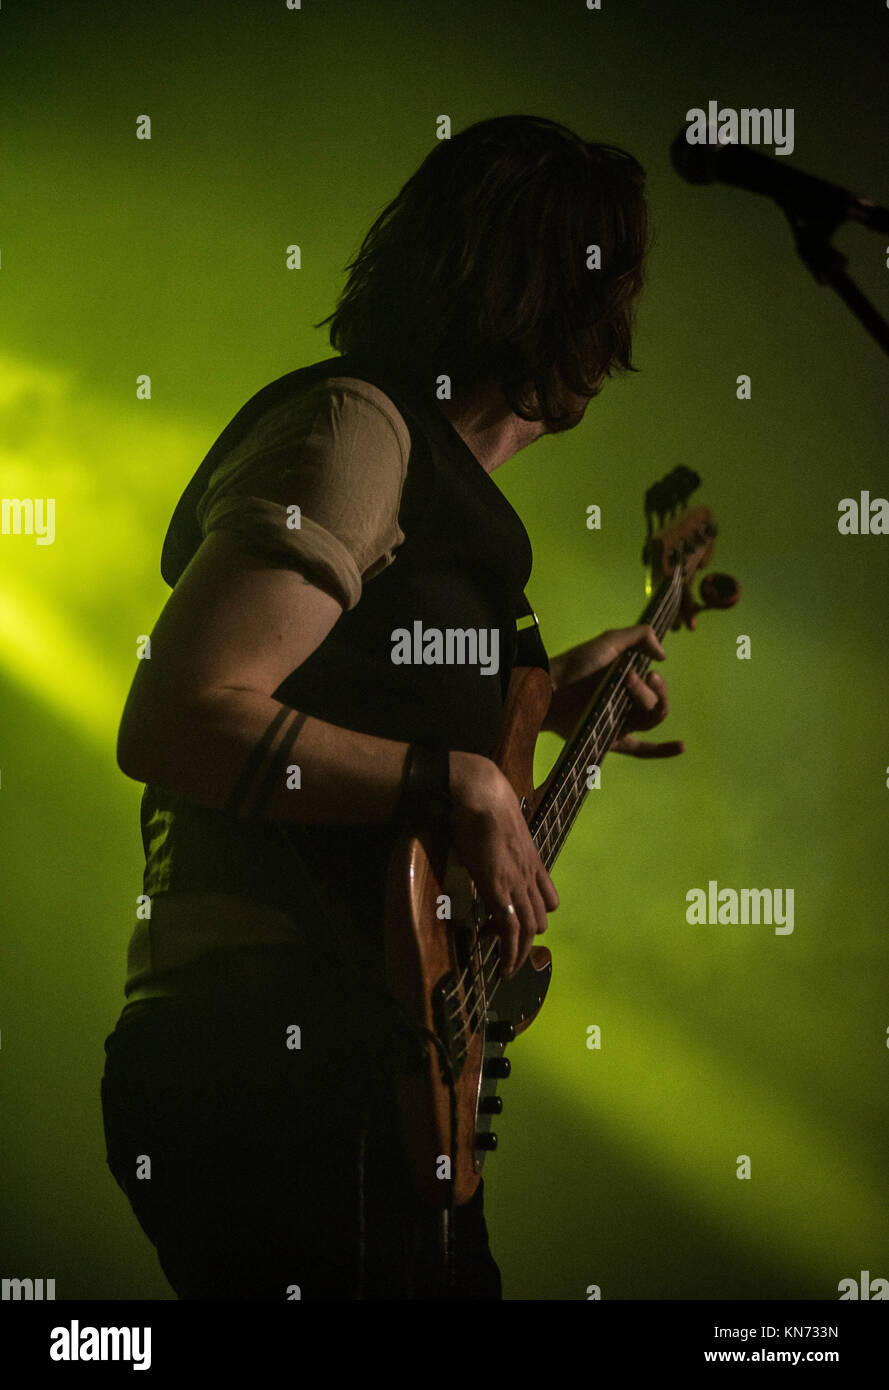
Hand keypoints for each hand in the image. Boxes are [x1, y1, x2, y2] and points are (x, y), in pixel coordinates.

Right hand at [448, 751, 558, 978]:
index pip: (549, 899)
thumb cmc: (483, 804)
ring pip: (529, 929)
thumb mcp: (498, 829)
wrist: (481, 795)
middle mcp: (529, 876)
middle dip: (525, 939)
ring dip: (518, 951)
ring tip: (505, 966)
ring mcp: (516, 883)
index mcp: (532, 862)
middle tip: (504, 947)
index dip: (535, 915)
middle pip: (540, 919)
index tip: (513, 921)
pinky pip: (510, 929)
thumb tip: (487, 849)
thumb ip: (499, 845)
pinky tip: (501, 964)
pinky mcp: (499, 889)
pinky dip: (508, 951)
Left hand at [543, 624, 684, 757]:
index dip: (657, 682)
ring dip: (646, 702)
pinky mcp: (611, 738)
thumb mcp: (610, 641)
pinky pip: (641, 750)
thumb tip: (664, 656)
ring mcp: (620, 722)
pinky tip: (682, 746)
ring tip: (627, 686)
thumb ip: (639, 636)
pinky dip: (662, 750)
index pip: (656, 688)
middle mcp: (626, 703)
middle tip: (629, 677)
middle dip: (649, 690)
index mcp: (628, 682)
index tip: (648, 669)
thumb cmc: (576, 664)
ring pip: (651, 719)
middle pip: (657, 705)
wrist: (548, 689)